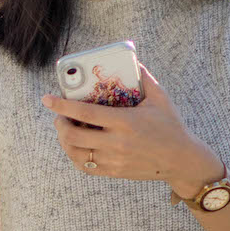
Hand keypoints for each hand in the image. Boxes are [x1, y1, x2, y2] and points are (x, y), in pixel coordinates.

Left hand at [40, 62, 221, 192]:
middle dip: (60, 123)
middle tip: (60, 115)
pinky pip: (85, 167)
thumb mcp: (160, 99)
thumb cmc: (171, 126)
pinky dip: (74, 155)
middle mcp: (116, 143)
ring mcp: (114, 160)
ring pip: (75, 153)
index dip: (61, 105)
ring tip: (66, 129)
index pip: (84, 112)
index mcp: (125, 122)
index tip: (47, 99)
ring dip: (64, 140)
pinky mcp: (114, 171)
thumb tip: (131, 59)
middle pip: (72, 135)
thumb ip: (144, 77)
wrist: (182, 161)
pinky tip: (76, 145)